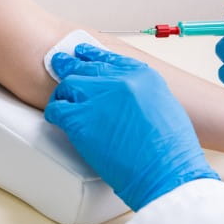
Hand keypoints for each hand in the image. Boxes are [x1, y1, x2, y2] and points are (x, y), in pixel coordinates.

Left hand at [44, 44, 219, 211]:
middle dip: (69, 66)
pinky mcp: (80, 119)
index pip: (110, 58)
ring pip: (67, 85)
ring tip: (61, 103)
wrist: (165, 171)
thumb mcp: (165, 107)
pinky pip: (57, 109)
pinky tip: (56, 119)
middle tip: (58, 63)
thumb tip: (125, 98)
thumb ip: (142, 94)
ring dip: (62, 94)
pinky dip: (54, 113)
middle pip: (85, 68)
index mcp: (142, 76)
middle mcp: (118, 81)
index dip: (91, 55)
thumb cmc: (170, 150)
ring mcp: (97, 97)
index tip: (81, 52)